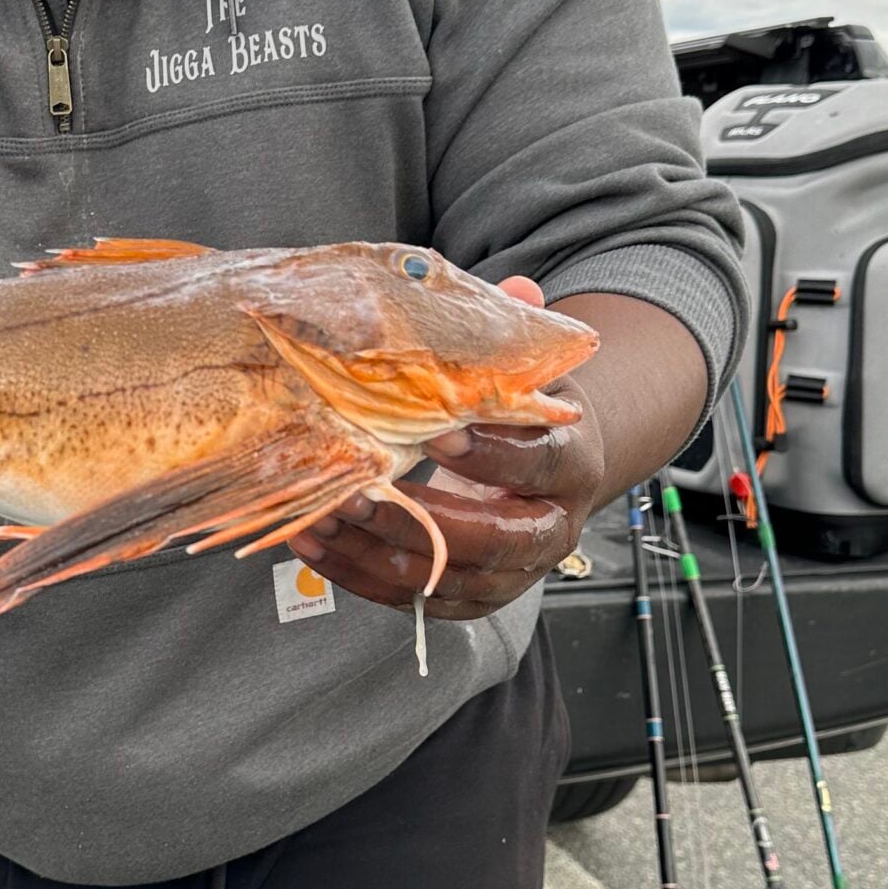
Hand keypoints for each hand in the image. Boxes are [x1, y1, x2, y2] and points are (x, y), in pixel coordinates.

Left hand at [291, 276, 604, 621]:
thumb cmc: (525, 411)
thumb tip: (516, 290)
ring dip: (372, 552)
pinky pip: (411, 598)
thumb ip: (517, 336)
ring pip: (443, 579)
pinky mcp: (470, 596)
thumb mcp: (529, 371)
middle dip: (416, 520)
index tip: (434, 432)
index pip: (536, 463)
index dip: (488, 452)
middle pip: (488, 541)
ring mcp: (510, 573)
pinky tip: (315, 541)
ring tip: (319, 516)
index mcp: (572, 464)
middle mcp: (549, 529)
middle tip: (356, 490)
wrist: (549, 468)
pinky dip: (357, 575)